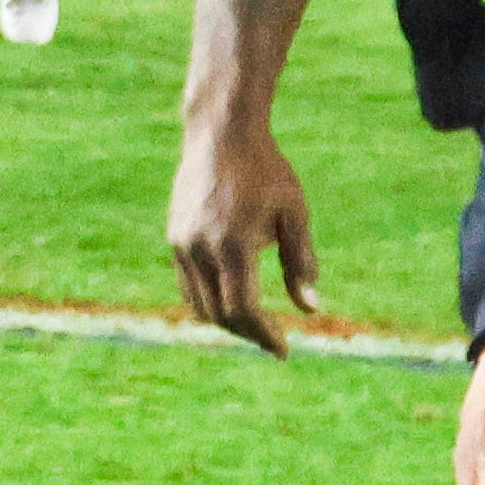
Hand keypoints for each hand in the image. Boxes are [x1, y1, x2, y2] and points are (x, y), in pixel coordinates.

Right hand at [166, 120, 321, 352]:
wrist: (221, 134)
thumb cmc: (266, 171)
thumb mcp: (294, 214)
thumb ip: (301, 262)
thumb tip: (311, 309)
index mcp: (232, 245)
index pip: (242, 310)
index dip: (263, 335)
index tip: (283, 350)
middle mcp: (200, 250)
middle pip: (218, 315)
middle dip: (247, 333)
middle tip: (273, 341)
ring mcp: (181, 244)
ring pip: (198, 304)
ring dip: (226, 321)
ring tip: (254, 324)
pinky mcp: (174, 237)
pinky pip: (188, 284)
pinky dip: (209, 300)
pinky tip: (231, 296)